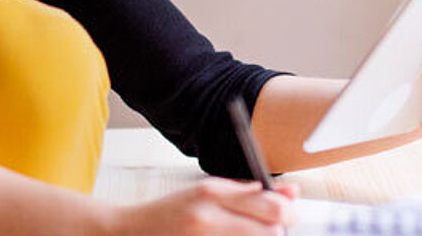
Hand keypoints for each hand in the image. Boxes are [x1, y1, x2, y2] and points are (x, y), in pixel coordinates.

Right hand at [107, 177, 299, 235]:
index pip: (271, 206)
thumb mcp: (206, 191)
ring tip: (248, 232)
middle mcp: (208, 219)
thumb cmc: (171, 211)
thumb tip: (290, 192)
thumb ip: (246, 192)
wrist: (132, 232)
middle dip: (280, 228)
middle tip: (274, 226)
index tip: (288, 210)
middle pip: (272, 231)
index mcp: (211, 194)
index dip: (288, 210)